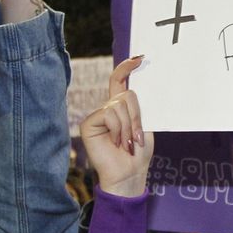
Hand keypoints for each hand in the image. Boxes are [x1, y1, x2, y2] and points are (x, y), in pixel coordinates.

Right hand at [78, 57, 150, 196]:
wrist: (129, 174)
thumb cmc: (137, 154)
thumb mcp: (144, 126)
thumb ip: (139, 108)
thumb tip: (139, 87)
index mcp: (121, 107)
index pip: (119, 81)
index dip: (126, 68)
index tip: (139, 58)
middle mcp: (107, 108)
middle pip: (127, 95)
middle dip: (136, 117)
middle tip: (136, 138)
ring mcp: (97, 115)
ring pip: (119, 105)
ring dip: (128, 127)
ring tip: (126, 143)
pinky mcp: (89, 123)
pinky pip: (109, 114)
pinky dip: (118, 129)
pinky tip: (115, 143)